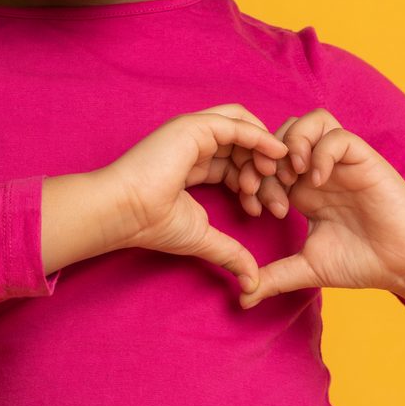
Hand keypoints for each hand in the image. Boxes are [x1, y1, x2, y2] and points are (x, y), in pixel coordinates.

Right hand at [105, 105, 288, 291]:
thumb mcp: (202, 237)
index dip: (257, 183)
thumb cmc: (152, 223)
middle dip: (267, 170)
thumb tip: (252, 282)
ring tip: (277, 178)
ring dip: (265, 150)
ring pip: (244, 127)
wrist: (125, 212)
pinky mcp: (193, 126)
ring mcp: (194, 131)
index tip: (269, 211)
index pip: (237, 162)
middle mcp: (196, 142)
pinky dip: (259, 136)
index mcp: (195, 162)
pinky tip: (275, 155)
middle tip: (279, 203)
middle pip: (245, 145)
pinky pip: (236, 123)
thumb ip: (230, 252)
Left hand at [238, 109, 404, 308]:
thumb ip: (275, 277)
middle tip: (264, 190)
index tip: (254, 209)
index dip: (251, 178)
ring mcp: (342, 162)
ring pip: (310, 121)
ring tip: (291, 176)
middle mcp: (319, 169)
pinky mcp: (365, 160)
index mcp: (302, 188)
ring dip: (292, 143)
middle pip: (282, 133)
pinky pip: (337, 136)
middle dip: (264, 158)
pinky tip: (316, 182)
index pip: (265, 160)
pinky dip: (321, 152)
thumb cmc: (361, 262)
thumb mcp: (307, 268)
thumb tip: (243, 298)